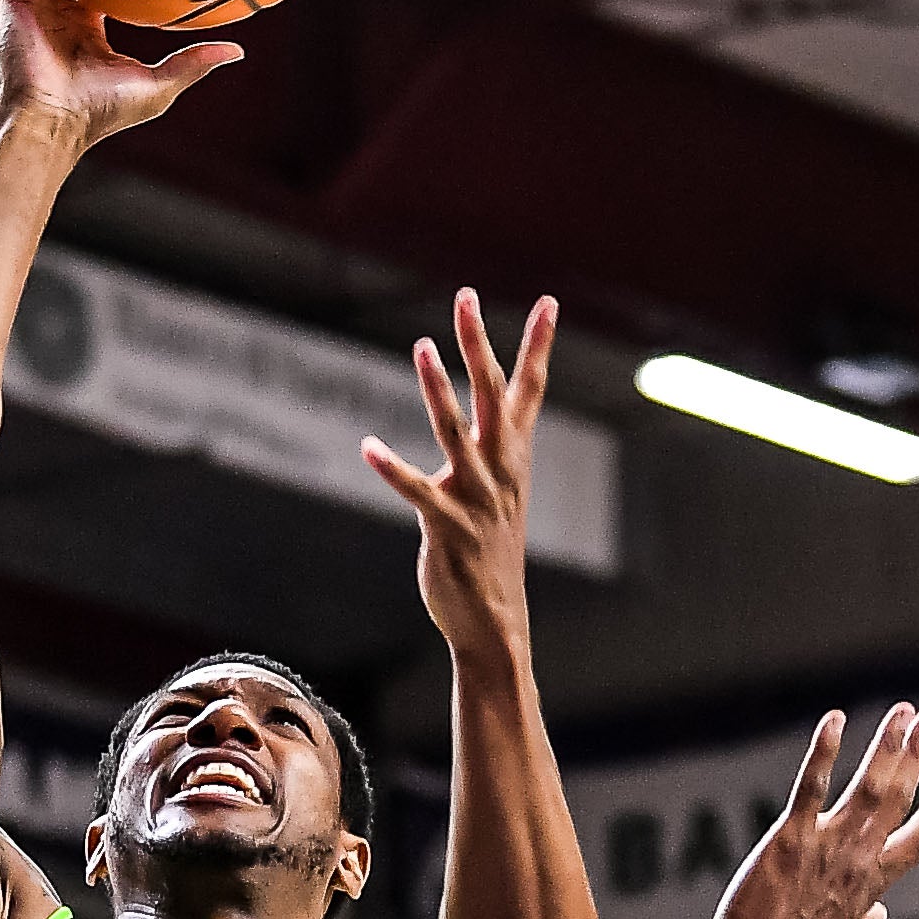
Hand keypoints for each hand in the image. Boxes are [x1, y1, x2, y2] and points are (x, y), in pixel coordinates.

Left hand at [366, 290, 558, 668]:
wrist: (495, 620)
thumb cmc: (491, 553)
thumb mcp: (500, 492)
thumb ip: (494, 448)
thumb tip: (487, 411)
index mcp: (514, 459)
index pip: (530, 390)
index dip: (538, 346)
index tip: (549, 302)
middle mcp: (500, 471)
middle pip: (492, 395)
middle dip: (478, 344)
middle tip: (466, 298)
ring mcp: (476, 498)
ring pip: (456, 433)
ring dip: (438, 389)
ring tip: (421, 347)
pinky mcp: (447, 527)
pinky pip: (419, 492)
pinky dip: (393, 469)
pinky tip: (368, 447)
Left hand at [708, 705, 918, 918]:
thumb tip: (879, 913)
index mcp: (872, 884)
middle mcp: (858, 861)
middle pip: (899, 799)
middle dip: (917, 755)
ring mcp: (827, 848)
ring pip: (868, 787)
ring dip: (887, 745)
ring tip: (904, 711)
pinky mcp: (790, 839)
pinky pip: (811, 788)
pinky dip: (825, 751)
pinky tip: (836, 719)